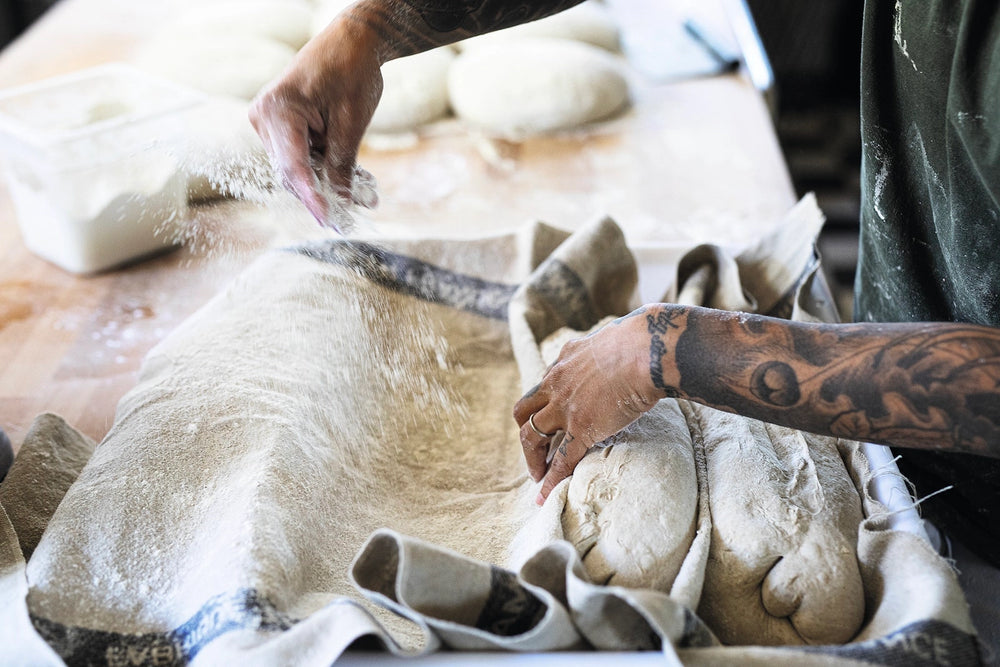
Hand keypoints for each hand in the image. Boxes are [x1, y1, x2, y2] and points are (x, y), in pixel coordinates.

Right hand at [249, 18, 382, 226]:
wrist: (350, 42)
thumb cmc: (352, 71)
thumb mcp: (352, 121)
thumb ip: (342, 162)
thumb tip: (341, 201)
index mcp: (279, 110)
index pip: (293, 166)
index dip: (312, 197)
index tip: (328, 220)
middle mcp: (264, 117)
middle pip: (291, 172)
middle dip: (322, 195)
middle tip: (351, 217)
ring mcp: (268, 122)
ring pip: (296, 168)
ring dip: (326, 183)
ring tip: (363, 195)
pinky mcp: (279, 126)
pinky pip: (299, 156)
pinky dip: (323, 168)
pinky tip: (352, 180)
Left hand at [512, 308, 664, 503]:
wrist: (649, 350)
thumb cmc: (644, 340)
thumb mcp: (615, 336)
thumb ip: (612, 347)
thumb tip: (629, 341)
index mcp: (566, 359)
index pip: (544, 385)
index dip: (544, 405)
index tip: (549, 418)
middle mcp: (557, 383)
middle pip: (525, 410)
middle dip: (525, 430)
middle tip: (535, 448)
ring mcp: (566, 408)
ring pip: (532, 436)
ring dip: (532, 458)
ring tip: (536, 475)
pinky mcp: (582, 428)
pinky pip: (561, 460)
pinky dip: (550, 480)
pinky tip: (543, 495)